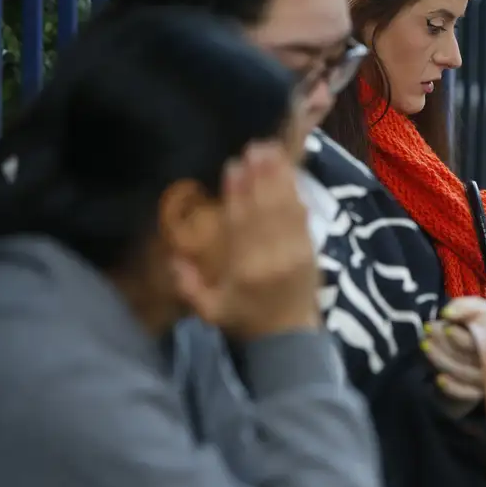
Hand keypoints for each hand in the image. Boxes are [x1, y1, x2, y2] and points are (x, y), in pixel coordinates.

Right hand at [175, 141, 321, 339]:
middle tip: (255, 146)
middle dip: (261, 175)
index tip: (232, 165)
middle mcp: (273, 257)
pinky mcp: (312, 250)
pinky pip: (303, 217)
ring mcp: (296, 252)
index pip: (240, 224)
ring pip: (287, 208)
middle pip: (266, 209)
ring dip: (280, 177)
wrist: (291, 340)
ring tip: (272, 150)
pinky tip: (290, 172)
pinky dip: (296, 192)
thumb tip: (173, 256)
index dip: (237, 193)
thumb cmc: (246, 322)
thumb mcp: (209, 312)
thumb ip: (189, 286)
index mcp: (246, 270)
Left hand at [423, 297, 485, 413]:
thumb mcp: (478, 309)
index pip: (483, 342)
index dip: (463, 337)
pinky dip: (452, 388)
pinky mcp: (478, 393)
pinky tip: (438, 379)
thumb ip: (464, 307)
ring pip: (464, 374)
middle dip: (445, 344)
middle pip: (471, 358)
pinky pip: (466, 395)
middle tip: (427, 330)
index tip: (446, 326)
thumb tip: (446, 314)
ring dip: (441, 360)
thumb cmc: (484, 325)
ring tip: (425, 345)